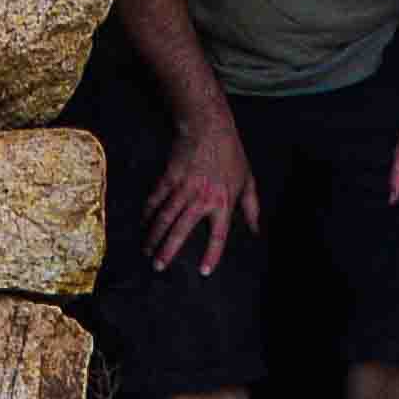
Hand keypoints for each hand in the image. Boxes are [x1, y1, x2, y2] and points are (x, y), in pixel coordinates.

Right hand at [146, 117, 261, 275]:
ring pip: (166, 217)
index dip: (211, 255)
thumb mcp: (247, 180)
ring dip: (154, 235)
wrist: (209, 127)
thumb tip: (256, 230)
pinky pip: (156, 198)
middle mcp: (202, 198)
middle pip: (182, 230)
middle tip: (158, 266)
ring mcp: (184, 187)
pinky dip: (148, 212)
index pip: (218, 235)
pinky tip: (143, 223)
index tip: (203, 272)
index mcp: (223, 201)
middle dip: (168, 250)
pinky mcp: (170, 176)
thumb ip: (251, 207)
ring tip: (147, 250)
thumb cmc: (231, 154)